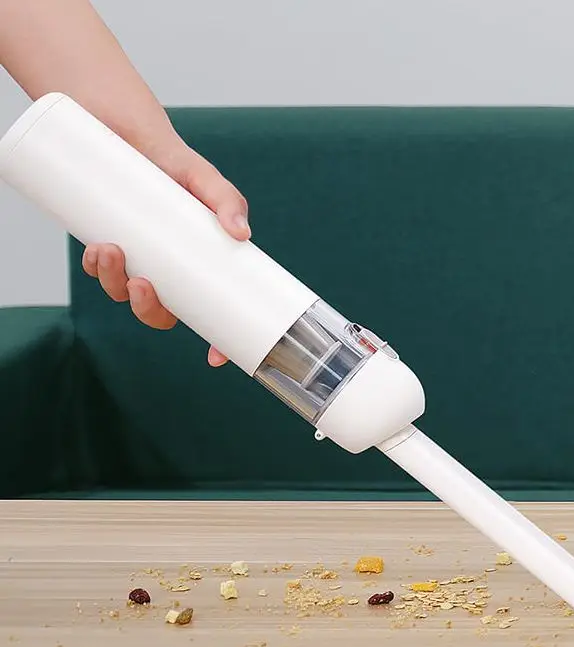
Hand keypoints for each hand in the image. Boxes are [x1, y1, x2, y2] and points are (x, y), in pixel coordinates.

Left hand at [81, 141, 249, 366]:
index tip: (215, 358)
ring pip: (127, 294)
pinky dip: (98, 267)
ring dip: (116, 286)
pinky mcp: (108, 243)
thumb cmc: (171, 159)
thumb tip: (242, 233)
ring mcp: (137, 259)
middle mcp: (168, 269)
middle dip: (148, 310)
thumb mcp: (203, 178)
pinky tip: (97, 251)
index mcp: (198, 266)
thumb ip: (227, 200)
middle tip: (144, 286)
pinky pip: (101, 271)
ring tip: (111, 252)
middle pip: (162, 313)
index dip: (215, 341)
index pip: (211, 314)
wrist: (123, 128)